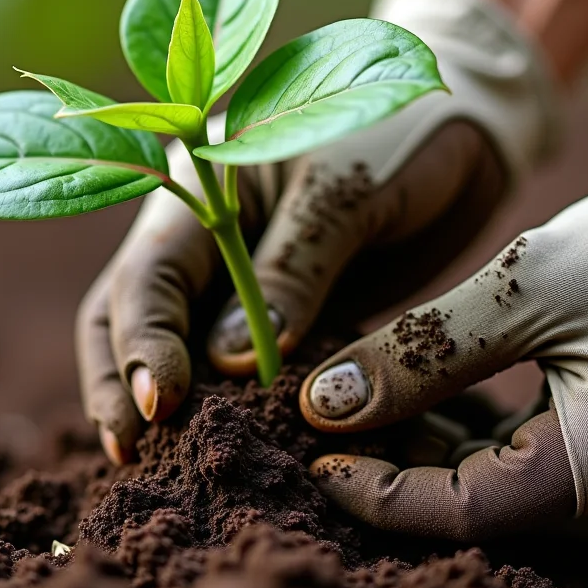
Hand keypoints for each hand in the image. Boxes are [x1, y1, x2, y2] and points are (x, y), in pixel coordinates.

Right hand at [77, 0, 559, 462]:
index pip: (145, 277)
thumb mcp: (344, 192)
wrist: (466, 121)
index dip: (141, 344)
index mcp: (199, 187)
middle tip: (131, 454)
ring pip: (181, 348)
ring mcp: (241, 277)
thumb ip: (289, 273)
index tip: (160, 405)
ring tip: (164, 466)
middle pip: (130, 318)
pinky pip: (249, 367)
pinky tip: (238, 452)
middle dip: (122, 385)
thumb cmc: (403, 132)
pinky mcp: (289, 311)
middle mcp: (205, 237)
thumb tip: (228, 362)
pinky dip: (239, 408)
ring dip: (169, 404)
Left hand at [301, 130, 587, 540]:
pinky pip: (525, 449)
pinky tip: (415, 381)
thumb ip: (419, 353)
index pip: (456, 513)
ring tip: (353, 388)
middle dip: (388, 455)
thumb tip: (325, 404)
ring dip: (422, 435)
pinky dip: (466, 420)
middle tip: (318, 407)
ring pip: (492, 475)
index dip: (373, 489)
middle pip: (469, 500)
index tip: (308, 448)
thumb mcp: (529, 289)